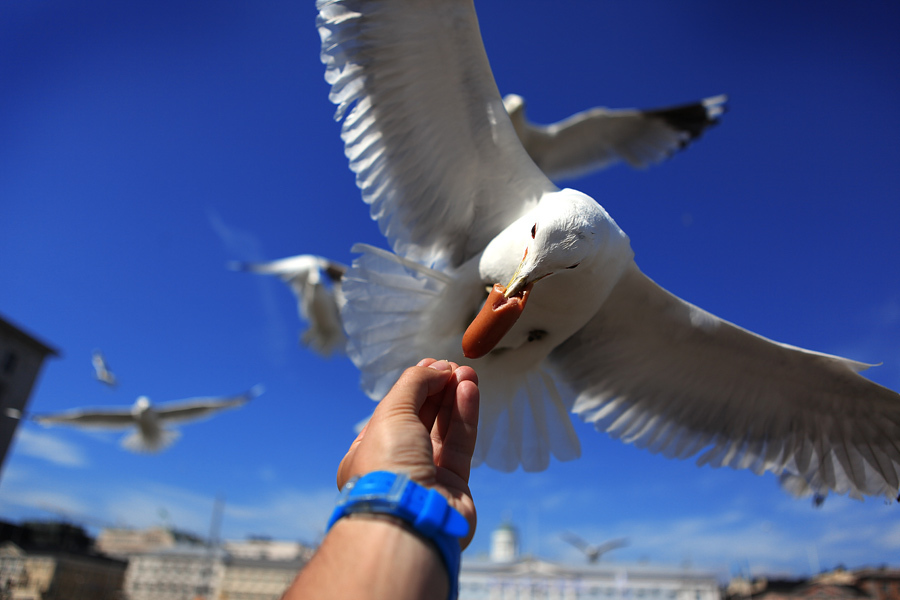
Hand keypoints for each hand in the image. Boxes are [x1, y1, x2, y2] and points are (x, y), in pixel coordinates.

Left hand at [337, 359, 479, 547]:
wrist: (408, 519)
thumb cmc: (387, 466)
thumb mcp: (391, 413)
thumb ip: (415, 384)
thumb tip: (438, 368)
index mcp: (369, 452)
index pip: (394, 411)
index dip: (414, 386)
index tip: (434, 364)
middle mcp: (396, 465)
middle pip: (421, 418)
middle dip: (438, 390)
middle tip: (455, 366)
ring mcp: (426, 476)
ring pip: (444, 430)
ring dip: (455, 399)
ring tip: (468, 372)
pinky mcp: (454, 486)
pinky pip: (460, 444)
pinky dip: (466, 416)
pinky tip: (470, 390)